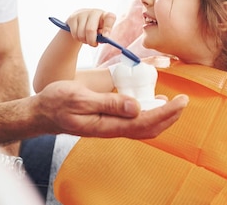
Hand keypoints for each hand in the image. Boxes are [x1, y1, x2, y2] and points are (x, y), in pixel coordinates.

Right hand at [34, 80, 187, 138]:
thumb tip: (137, 106)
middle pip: (149, 128)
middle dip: (170, 116)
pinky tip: (151, 102)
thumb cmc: (57, 103)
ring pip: (143, 127)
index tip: (181, 100)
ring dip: (161, 117)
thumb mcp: (81, 98)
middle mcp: (112, 129)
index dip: (166, 112)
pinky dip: (148, 114)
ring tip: (174, 103)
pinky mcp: (107, 122)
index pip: (145, 122)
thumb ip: (109, 103)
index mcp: (108, 125)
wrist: (42, 112)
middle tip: (184, 101)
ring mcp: (110, 127)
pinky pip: (133, 122)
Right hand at [65, 9, 116, 46]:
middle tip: (94, 44)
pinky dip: (78, 39)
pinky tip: (81, 36)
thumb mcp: (102, 30)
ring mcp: (82, 14)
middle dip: (91, 40)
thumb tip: (102, 38)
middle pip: (90, 29)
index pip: (110, 18)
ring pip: (81, 34)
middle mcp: (94, 12)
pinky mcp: (73, 18)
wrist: (82, 18)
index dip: (108, 28)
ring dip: (84, 40)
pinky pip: (75, 34)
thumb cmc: (96, 26)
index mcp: (105, 15)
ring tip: (87, 39)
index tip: (105, 36)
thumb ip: (103, 35)